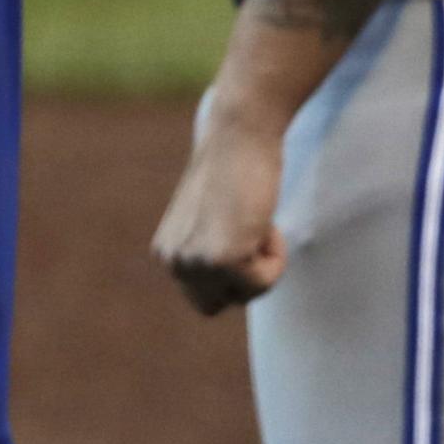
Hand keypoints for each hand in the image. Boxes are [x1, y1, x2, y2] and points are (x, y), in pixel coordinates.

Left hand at [152, 92, 289, 315]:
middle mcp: (172, 262)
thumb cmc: (237, 174)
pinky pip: (264, 282)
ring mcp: (193, 263)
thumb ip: (211, 251)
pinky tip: (260, 220)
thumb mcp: (213, 221)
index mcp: (167, 254)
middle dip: (245, 277)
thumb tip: (219, 279)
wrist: (238, 137)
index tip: (236, 230)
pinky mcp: (219, 260)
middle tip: (248, 231)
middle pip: (221, 306)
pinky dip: (275, 256)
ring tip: (252, 221)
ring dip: (264, 264)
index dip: (234, 271)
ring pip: (247, 295)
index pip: (207, 298)